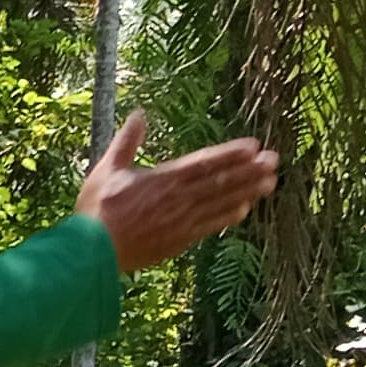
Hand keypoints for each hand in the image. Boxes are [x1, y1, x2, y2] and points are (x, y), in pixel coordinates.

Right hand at [76, 111, 279, 273]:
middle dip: (249, 170)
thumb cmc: (96, 209)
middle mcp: (178, 200)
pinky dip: (227, 217)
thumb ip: (127, 141)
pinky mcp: (178, 241)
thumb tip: (140, 113)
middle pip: (220, 182)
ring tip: (270, 183)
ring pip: (221, 203)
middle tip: (275, 161)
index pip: (204, 163)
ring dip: (247, 192)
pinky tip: (244, 210)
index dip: (231, 154)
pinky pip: (209, 226)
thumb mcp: (107, 168)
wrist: (91, 253)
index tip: (253, 146)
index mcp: (162, 179)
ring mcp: (181, 222)